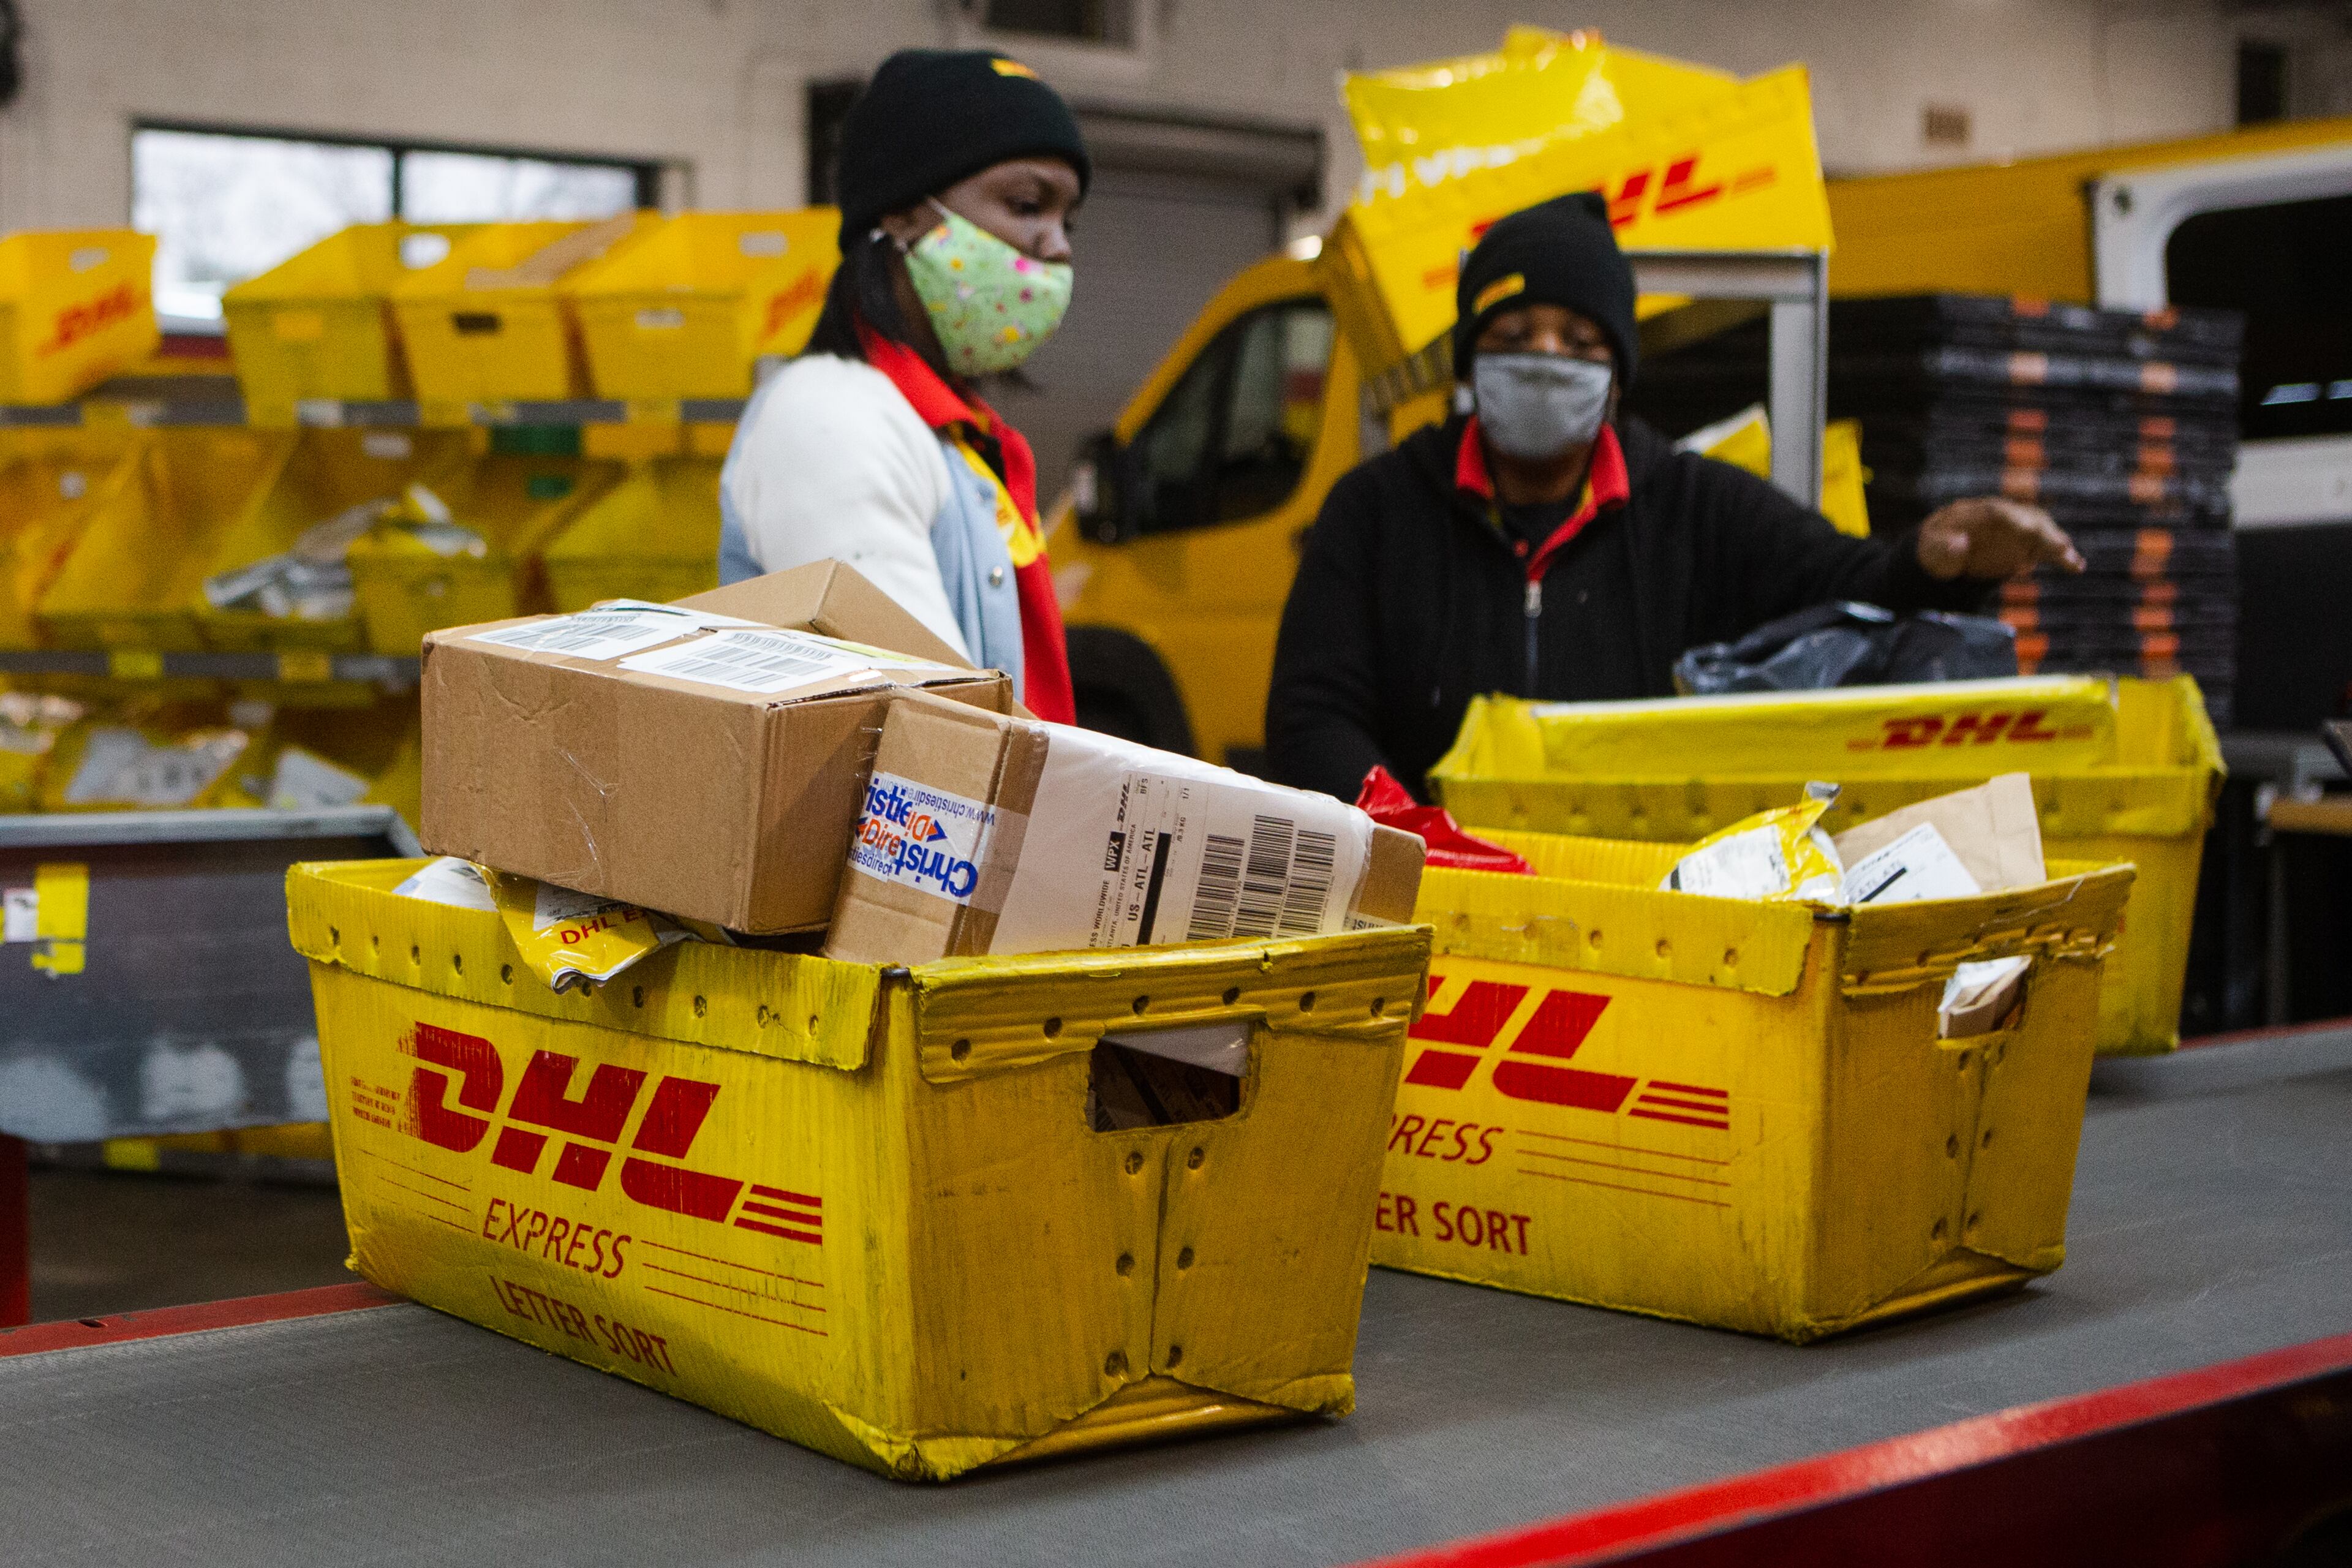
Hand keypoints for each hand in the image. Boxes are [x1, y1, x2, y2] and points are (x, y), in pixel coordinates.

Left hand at [1915, 497, 2083, 579]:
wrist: (1943, 554)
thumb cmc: (1935, 548)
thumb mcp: (1930, 549)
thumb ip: (1942, 547)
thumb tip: (1958, 543)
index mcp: (1974, 512)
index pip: (1996, 511)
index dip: (2013, 518)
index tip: (2027, 528)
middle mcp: (2000, 517)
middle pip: (2026, 518)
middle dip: (2042, 531)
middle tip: (2059, 545)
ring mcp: (2015, 530)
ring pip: (2040, 531)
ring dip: (2056, 544)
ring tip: (2070, 559)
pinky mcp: (2024, 546)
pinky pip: (2045, 549)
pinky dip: (2061, 556)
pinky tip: (2077, 566)